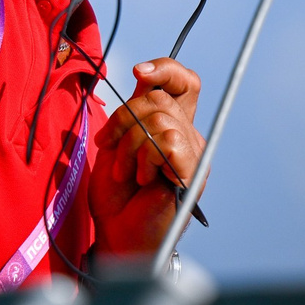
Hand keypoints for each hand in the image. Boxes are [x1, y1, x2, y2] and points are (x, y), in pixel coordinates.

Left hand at [87, 57, 203, 254]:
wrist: (117, 236)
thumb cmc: (115, 196)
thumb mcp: (116, 142)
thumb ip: (132, 110)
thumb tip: (142, 73)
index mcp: (172, 124)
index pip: (184, 82)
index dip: (166, 69)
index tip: (138, 72)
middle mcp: (187, 135)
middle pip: (161, 97)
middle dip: (125, 118)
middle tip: (111, 146)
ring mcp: (193, 153)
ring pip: (161, 118)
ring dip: (131, 145)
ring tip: (127, 172)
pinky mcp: (192, 171)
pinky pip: (168, 141)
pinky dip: (146, 157)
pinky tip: (144, 179)